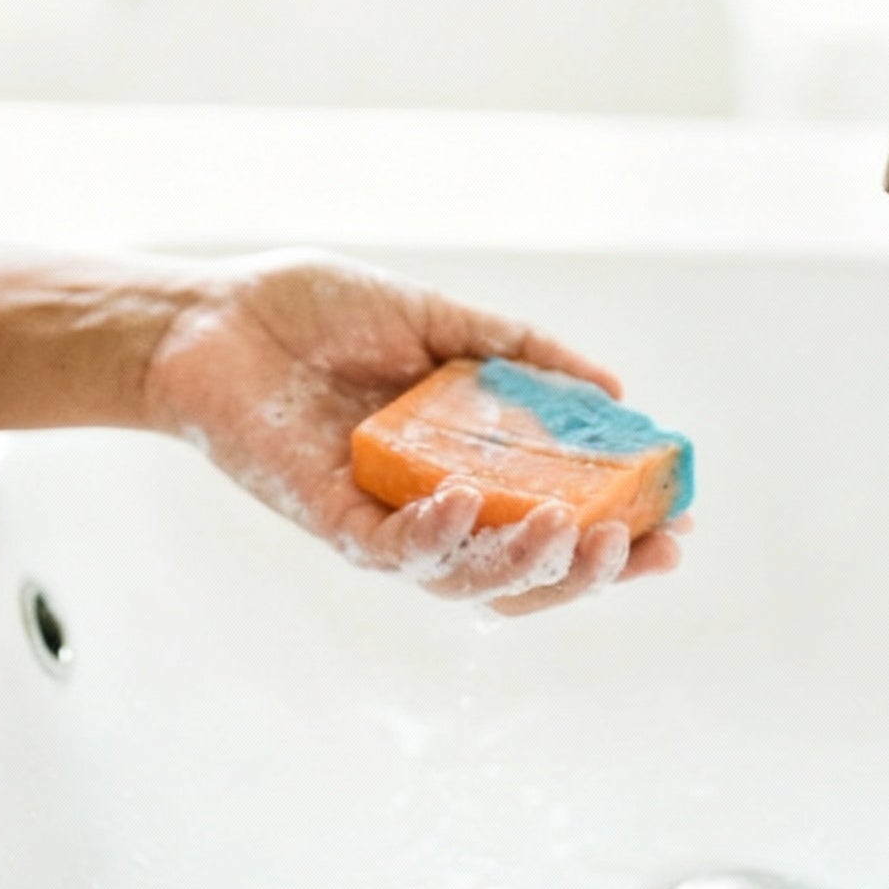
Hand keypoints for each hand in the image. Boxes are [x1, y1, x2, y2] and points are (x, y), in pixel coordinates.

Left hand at [142, 248, 687, 610]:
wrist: (210, 314)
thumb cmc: (310, 311)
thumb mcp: (430, 315)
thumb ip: (512, 349)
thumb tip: (611, 388)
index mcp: (461, 459)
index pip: (552, 515)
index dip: (617, 530)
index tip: (678, 519)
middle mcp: (427, 500)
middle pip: (521, 569)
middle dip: (589, 570)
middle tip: (644, 547)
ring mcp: (379, 514)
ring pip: (463, 576)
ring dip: (523, 562)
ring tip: (569, 530)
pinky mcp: (326, 515)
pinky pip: (388, 550)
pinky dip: (431, 537)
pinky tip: (461, 504)